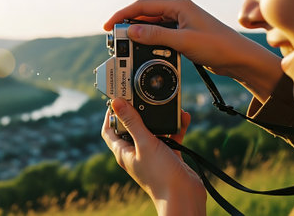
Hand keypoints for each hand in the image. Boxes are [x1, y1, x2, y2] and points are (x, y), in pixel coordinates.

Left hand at [101, 98, 205, 215]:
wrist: (184, 196)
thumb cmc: (160, 175)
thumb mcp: (145, 143)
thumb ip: (132, 122)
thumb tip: (116, 103)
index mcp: (123, 152)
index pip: (109, 130)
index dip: (110, 114)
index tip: (118, 99)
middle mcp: (136, 152)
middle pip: (131, 127)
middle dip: (138, 111)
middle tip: (143, 96)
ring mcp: (152, 154)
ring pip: (153, 130)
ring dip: (159, 118)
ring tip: (166, 105)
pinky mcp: (168, 155)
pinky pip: (170, 136)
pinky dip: (176, 127)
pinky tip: (183, 117)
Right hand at [104, 0, 282, 101]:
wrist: (238, 59)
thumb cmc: (218, 46)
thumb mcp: (183, 41)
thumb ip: (156, 35)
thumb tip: (131, 31)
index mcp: (178, 5)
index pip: (142, 5)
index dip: (123, 15)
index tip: (109, 26)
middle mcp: (178, 11)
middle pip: (145, 14)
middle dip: (128, 25)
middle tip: (114, 40)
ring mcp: (180, 22)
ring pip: (152, 26)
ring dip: (139, 35)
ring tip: (126, 47)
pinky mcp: (183, 34)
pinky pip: (160, 35)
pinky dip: (150, 42)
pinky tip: (144, 51)